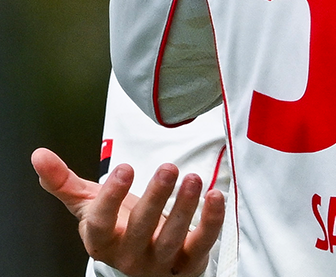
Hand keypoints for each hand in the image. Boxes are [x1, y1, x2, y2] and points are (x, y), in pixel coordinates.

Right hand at [33, 149, 223, 276]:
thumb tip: (39, 155)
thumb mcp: (90, 206)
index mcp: (103, 240)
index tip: (124, 168)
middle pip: (141, 229)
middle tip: (168, 168)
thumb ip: (64, 182)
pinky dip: (212, 220)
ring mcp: (160, 261)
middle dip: (155, 198)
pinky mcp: (189, 262)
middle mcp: (130, 255)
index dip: (111, 198)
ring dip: (185, 208)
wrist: (145, 261)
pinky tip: (215, 195)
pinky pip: (202, 243)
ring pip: (172, 237)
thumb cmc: (119, 227)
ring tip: (193, 178)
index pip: (102, 223)